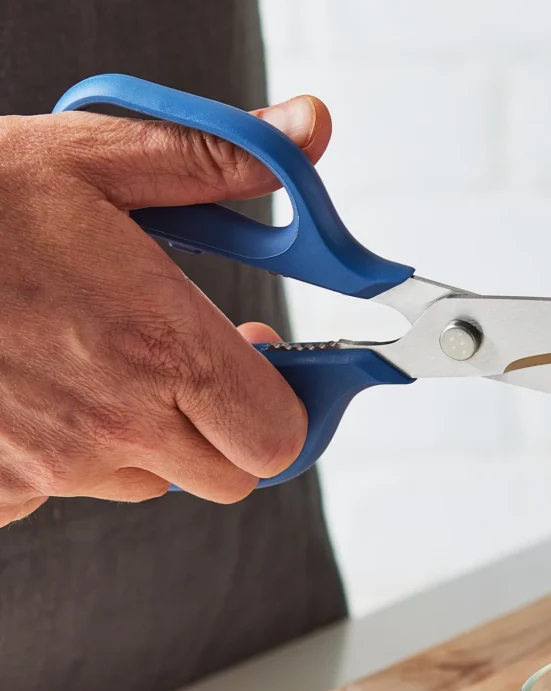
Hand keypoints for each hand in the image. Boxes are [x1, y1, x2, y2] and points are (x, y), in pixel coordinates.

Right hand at [0, 94, 331, 525]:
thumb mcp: (96, 158)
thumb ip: (216, 159)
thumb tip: (305, 129)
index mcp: (162, 346)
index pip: (281, 434)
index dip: (288, 403)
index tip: (264, 355)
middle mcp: (118, 421)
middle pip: (230, 473)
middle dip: (228, 423)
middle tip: (193, 361)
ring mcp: (54, 465)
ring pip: (148, 482)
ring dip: (148, 435)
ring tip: (100, 358)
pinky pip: (61, 492)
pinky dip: (66, 452)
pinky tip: (36, 390)